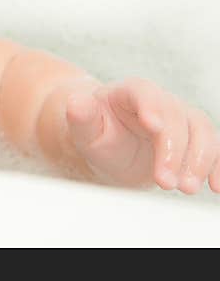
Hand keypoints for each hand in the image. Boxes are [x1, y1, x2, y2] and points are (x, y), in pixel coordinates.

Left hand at [65, 77, 219, 193]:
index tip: (154, 127)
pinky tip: (216, 187)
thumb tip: (76, 103)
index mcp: (130, 91)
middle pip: (176, 117)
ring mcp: (181, 118)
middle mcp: (161, 101)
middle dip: (174, 151)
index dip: (151, 107)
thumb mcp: (84, 129)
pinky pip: (214, 148)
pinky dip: (218, 166)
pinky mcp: (194, 139)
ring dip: (199, 161)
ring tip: (186, 188)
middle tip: (165, 182)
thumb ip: (80, 116)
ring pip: (202, 131)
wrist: (110, 146)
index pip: (144, 93)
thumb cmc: (96, 133)